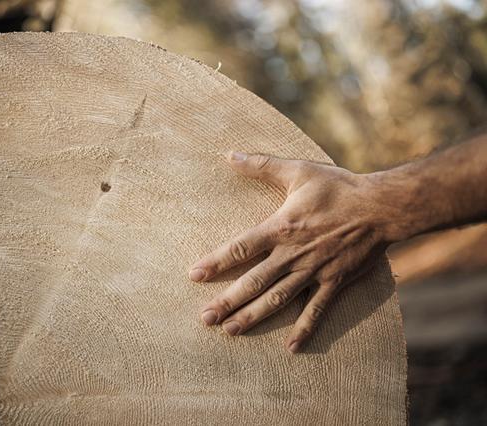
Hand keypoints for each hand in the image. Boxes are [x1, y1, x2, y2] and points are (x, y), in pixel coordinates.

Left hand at [189, 151, 394, 352]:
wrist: (382, 206)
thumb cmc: (338, 187)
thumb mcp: (298, 170)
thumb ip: (262, 165)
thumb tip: (229, 155)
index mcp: (281, 227)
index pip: (241, 247)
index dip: (216, 261)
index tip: (194, 275)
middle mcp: (293, 253)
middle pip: (254, 281)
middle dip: (228, 300)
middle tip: (205, 318)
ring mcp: (314, 271)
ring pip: (279, 299)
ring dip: (254, 316)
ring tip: (230, 330)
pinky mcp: (335, 282)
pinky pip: (317, 309)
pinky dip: (304, 328)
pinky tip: (290, 347)